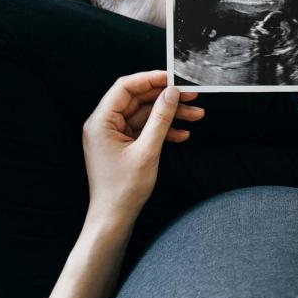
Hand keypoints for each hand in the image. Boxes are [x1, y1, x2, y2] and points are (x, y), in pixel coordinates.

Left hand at [82, 70, 203, 218]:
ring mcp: (114, 136)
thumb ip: (160, 119)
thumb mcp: (147, 151)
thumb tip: (171, 93)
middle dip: (166, 98)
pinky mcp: (124, 146)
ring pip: (145, 115)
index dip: (150, 79)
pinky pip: (145, 130)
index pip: (125, 88)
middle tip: (192, 95)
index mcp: (101, 122)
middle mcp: (104, 125)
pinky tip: (183, 134)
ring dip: (170, 115)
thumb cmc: (123, 189)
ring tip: (196, 115)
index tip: (173, 77)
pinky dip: (163, 130)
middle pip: (138, 100)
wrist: (114, 219)